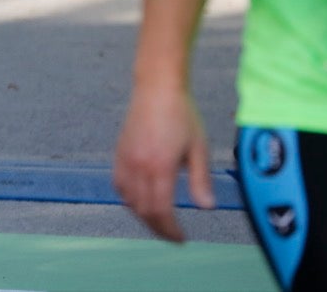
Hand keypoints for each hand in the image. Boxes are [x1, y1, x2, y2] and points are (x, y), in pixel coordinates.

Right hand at [113, 84, 214, 242]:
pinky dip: (129, 199)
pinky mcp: (120, 152)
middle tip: (173, 235)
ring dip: (144, 215)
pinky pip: (120, 185)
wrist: (157, 88)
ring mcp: (126, 159)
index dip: (170, 230)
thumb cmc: (182, 115)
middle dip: (158, 228)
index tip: (182, 239)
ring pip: (129, 200)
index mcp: (160, 166)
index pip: (161, 211)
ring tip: (160, 221)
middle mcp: (139, 165)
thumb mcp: (199, 148)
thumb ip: (201, 180)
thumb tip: (206, 207)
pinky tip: (141, 200)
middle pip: (143, 210)